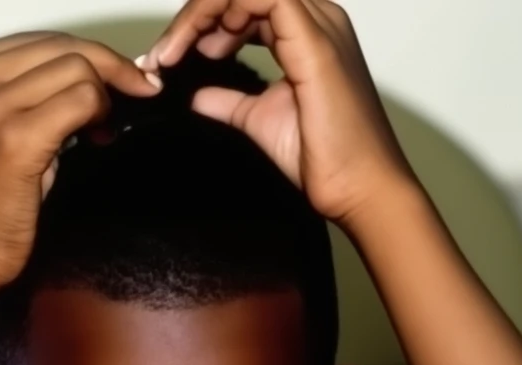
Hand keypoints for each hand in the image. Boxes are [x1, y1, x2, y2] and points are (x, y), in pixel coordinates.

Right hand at [0, 33, 161, 291]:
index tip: (118, 79)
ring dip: (103, 96)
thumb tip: (86, 74)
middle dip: (107, 69)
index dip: (87, 56)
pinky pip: (81, 100)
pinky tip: (100, 137)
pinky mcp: (14, 139)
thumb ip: (20, 96)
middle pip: (59, 47)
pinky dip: (100, 113)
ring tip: (101, 130)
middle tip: (133, 96)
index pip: (36, 40)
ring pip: (75, 68)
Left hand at [144, 0, 414, 226]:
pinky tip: (203, 49)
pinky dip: (222, 13)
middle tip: (163, 55)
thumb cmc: (326, 161)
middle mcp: (317, 18)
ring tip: (173, 53)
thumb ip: (228, 99)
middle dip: (196, 15)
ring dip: (202, 12)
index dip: (203, 22)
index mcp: (307, 33)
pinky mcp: (314, 41)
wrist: (357, 189)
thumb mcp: (259, 120)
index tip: (169, 59)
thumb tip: (196, 93)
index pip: (246, 2)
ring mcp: (318, 24)